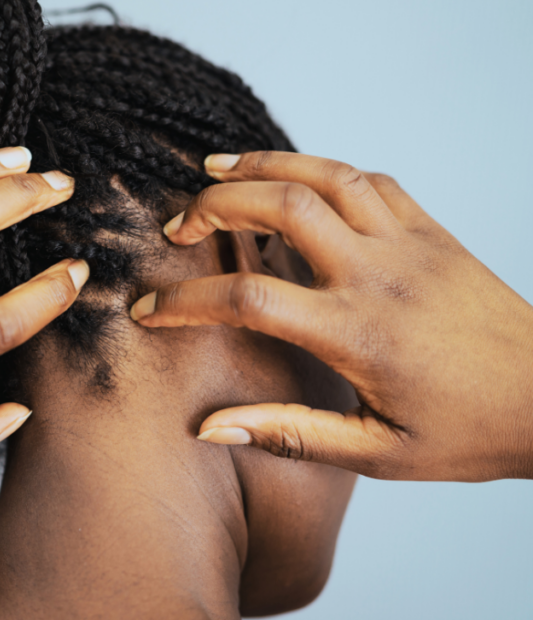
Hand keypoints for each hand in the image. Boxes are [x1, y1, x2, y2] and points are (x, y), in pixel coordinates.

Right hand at [130, 151, 532, 481]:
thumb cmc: (470, 432)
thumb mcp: (377, 454)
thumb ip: (288, 435)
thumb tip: (208, 428)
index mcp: (356, 332)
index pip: (248, 298)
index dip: (186, 301)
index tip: (148, 309)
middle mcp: (377, 274)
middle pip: (280, 207)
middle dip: (214, 205)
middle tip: (178, 225)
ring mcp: (407, 243)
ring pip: (323, 176)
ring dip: (261, 165)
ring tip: (214, 169)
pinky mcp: (431, 230)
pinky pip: (369, 179)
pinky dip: (320, 169)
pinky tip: (295, 180)